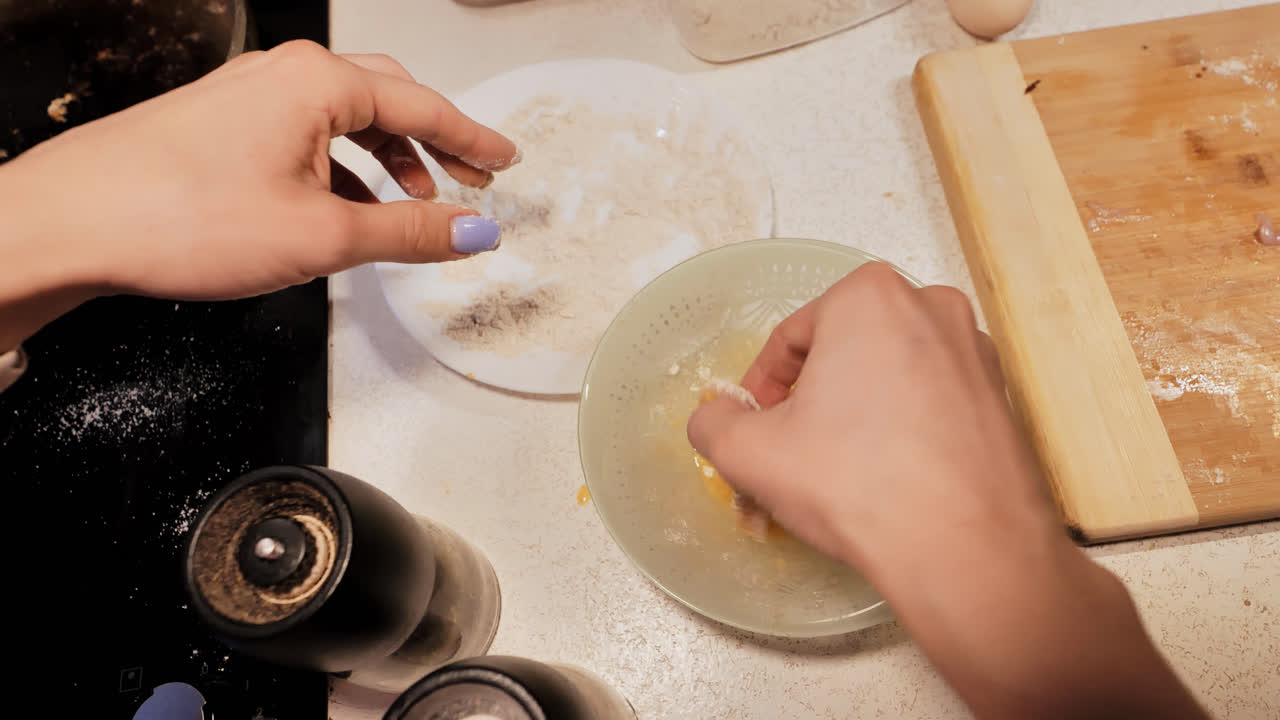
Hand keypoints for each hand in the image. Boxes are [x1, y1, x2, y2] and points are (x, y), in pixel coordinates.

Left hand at [0, 41, 516, 347]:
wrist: (71, 224)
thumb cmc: (177, 214)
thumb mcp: (323, 234)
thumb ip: (410, 232)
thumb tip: (471, 231)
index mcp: (318, 83)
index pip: (424, 106)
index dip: (474, 140)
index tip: (506, 160)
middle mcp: (284, 78)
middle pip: (387, 101)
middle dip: (436, 143)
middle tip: (474, 177)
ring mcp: (249, 99)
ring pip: (343, 121)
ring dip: (388, 160)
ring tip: (416, 204)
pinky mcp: (223, 127)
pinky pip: (305, 137)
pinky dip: (342, 169)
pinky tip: (348, 208)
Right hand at [688, 263, 1206, 719]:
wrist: (965, 549)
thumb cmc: (856, 483)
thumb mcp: (749, 453)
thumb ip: (713, 423)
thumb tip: (715, 417)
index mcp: (869, 296)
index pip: (791, 338)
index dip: (761, 389)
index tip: (754, 430)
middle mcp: (931, 307)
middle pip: (844, 353)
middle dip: (810, 403)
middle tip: (790, 455)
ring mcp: (975, 352)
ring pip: (888, 378)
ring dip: (854, 418)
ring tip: (835, 476)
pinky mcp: (1002, 399)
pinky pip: (931, 404)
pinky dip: (901, 431)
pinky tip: (885, 481)